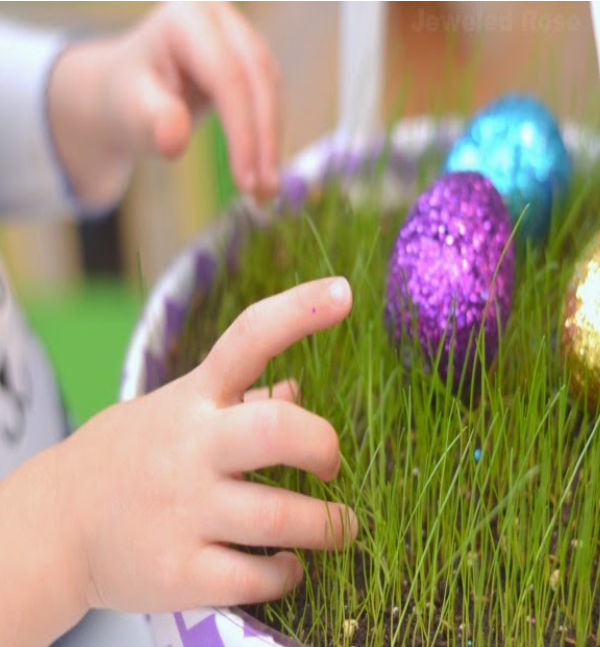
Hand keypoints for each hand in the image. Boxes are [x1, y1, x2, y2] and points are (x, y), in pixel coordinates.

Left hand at [48, 2, 281, 208]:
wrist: (124, 94)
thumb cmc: (126, 104)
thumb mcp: (131, 114)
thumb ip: (152, 122)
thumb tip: (174, 140)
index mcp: (185, 18)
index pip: (227, 78)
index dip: (243, 132)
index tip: (246, 182)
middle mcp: (218, 17)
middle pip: (259, 78)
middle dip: (265, 139)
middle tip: (266, 191)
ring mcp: (238, 33)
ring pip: (271, 89)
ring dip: (272, 141)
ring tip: (266, 188)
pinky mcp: (249, 57)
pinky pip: (269, 97)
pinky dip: (269, 135)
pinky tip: (264, 168)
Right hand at [59, 277, 355, 613]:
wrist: (56, 524)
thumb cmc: (132, 457)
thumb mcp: (177, 411)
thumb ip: (238, 399)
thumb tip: (298, 390)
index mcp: (193, 398)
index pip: (249, 337)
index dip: (300, 310)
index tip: (343, 291)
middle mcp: (190, 447)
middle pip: (279, 429)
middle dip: (324, 446)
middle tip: (332, 464)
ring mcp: (182, 511)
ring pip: (282, 517)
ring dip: (328, 525)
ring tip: (337, 527)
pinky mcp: (178, 572)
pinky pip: (257, 578)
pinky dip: (288, 573)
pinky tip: (289, 565)